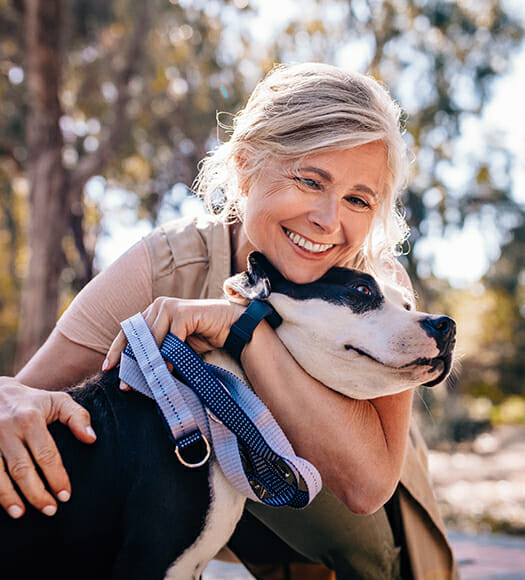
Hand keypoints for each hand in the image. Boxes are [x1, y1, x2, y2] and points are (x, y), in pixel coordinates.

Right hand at [0, 377, 95, 517]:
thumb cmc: (32, 401)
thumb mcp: (58, 401)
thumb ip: (77, 417)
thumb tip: (92, 439)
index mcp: (30, 418)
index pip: (46, 454)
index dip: (56, 477)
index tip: (65, 495)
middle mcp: (7, 429)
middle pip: (22, 469)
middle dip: (36, 493)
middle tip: (50, 510)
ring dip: (9, 497)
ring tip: (21, 513)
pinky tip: (2, 503)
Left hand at [104, 297, 244, 371]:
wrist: (230, 326)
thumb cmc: (202, 336)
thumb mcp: (174, 346)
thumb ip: (157, 352)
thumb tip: (135, 375)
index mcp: (153, 311)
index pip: (129, 331)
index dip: (117, 350)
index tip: (108, 368)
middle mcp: (158, 305)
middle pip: (137, 336)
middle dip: (131, 362)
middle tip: (126, 384)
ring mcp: (170, 307)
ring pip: (152, 338)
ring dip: (149, 362)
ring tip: (146, 382)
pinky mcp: (183, 312)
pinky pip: (171, 338)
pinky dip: (168, 356)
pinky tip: (167, 371)